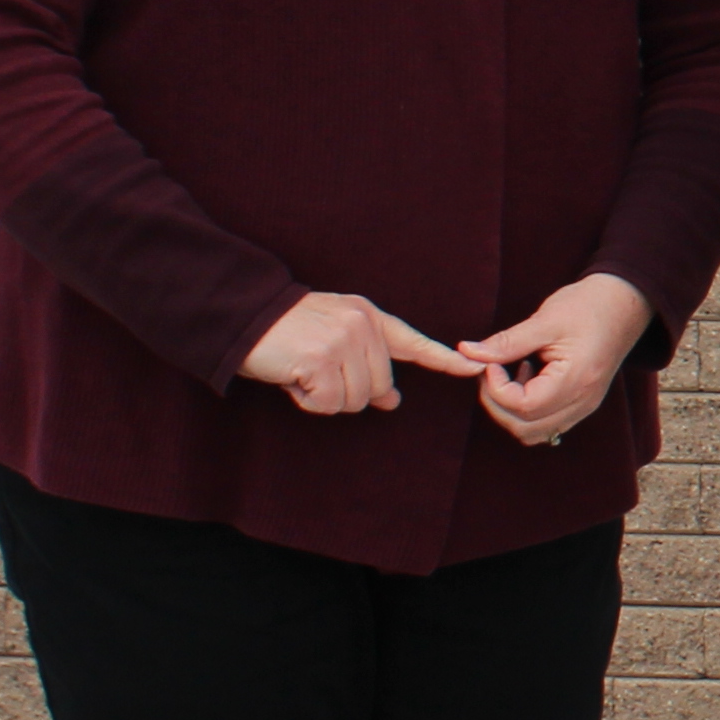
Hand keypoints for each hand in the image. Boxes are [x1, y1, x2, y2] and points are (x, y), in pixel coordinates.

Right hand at [238, 291, 480, 416]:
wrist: (245, 315)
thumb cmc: (287, 331)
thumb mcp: (333, 335)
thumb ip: (366, 362)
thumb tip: (391, 401)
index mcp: (369, 317)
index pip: (414, 342)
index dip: (444, 360)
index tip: (474, 368)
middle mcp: (363, 326)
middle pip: (378, 387)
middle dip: (346, 392)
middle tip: (315, 373)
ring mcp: (344, 341)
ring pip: (354, 400)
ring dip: (324, 397)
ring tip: (302, 372)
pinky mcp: (322, 359)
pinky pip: (328, 404)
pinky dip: (308, 401)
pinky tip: (293, 379)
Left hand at [469, 273, 654, 448]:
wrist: (625, 302)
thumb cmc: (588, 306)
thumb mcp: (545, 320)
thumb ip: (506, 342)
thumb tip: (467, 352)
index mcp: (576, 381)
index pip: (523, 407)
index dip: (496, 389)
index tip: (491, 363)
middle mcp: (582, 402)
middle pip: (525, 428)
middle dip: (498, 404)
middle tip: (492, 371)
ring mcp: (584, 406)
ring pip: (534, 432)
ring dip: (511, 411)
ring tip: (512, 375)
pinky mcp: (582, 403)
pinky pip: (547, 424)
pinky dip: (527, 411)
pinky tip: (528, 379)